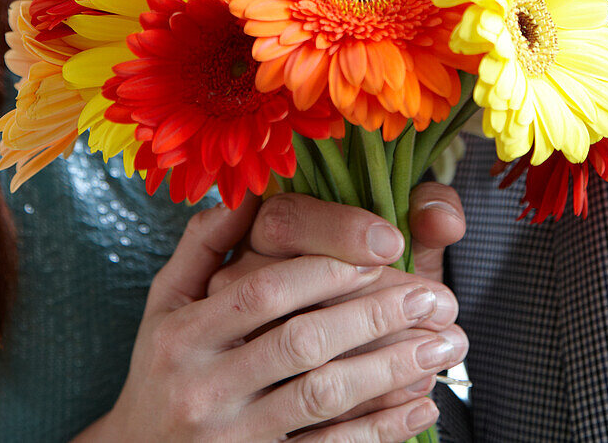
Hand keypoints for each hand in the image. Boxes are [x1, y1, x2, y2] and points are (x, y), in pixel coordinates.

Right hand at [74, 194, 466, 441]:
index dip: (329, 265)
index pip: (266, 288)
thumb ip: (205, 242)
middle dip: (376, 314)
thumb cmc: (163, 364)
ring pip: (323, 396)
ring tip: (444, 345)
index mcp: (184, 331)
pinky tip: (422, 407)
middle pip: (303, 341)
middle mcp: (203, 384)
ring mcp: (230, 435)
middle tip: (436, 294)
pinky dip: (380, 431)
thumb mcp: (166, 300)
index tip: (386, 247)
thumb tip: (251, 189)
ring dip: (391, 368)